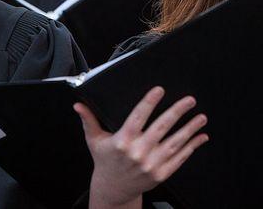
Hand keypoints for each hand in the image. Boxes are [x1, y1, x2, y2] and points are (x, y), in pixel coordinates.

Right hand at [75, 86, 208, 208]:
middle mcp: (138, 152)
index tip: (159, 90)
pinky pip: (180, 158)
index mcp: (122, 141)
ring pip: (175, 142)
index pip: (138, 117)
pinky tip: (200, 137)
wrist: (114, 188)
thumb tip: (78, 105)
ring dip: (190, 129)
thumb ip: (88, 120)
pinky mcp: (161, 173)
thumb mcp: (94, 139)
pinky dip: (192, 147)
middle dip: (177, 112)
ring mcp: (151, 164)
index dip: (149, 102)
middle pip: (161, 127)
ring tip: (201, 117)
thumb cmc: (105, 160)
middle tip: (189, 100)